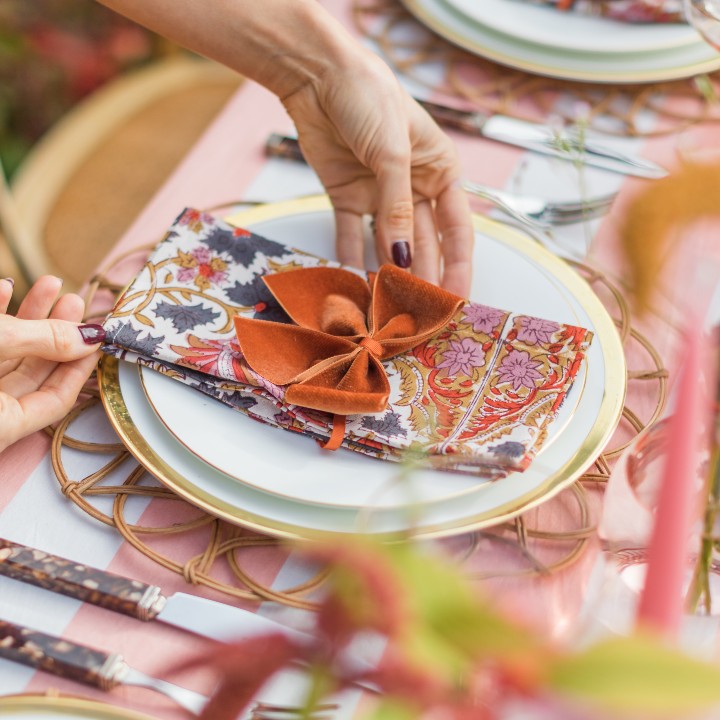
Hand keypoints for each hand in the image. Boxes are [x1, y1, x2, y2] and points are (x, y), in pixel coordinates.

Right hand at [0, 276, 104, 452]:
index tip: (100, 335)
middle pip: (34, 372)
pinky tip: (5, 287)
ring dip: (28, 317)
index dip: (82, 365)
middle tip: (76, 301)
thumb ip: (43, 340)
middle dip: (57, 331)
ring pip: (8, 355)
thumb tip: (90, 335)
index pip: (58, 398)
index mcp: (2, 426)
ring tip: (51, 284)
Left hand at [283, 51, 473, 297]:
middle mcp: (414, 187)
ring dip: (387, 273)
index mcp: (441, 171)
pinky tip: (351, 281)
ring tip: (386, 305)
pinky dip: (349, 255)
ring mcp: (379, 195)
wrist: (317, 74)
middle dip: (421, 278)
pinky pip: (350, 233)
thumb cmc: (369, 97)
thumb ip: (397, 209)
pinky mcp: (347, 196)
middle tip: (419, 314)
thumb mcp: (392, 154)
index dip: (458, 267)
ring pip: (388, 244)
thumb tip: (404, 260)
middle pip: (422, 243)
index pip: (456, 230)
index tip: (456, 301)